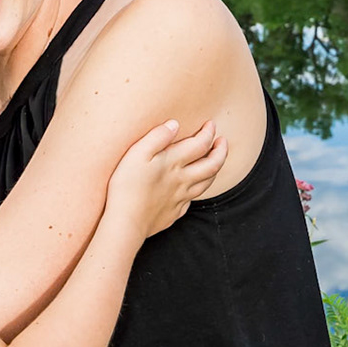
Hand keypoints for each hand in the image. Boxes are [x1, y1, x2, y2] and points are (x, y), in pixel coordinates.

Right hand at [106, 119, 227, 237]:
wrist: (125, 222)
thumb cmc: (127, 186)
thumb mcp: (136, 154)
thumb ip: (156, 137)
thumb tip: (174, 124)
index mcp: (174, 163)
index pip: (201, 144)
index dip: (209, 132)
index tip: (211, 124)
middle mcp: (182, 180)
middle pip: (212, 165)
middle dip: (221, 151)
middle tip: (222, 141)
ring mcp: (180, 198)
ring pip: (206, 183)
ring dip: (214, 170)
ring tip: (214, 161)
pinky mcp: (173, 212)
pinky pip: (191, 200)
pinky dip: (196, 190)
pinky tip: (191, 188)